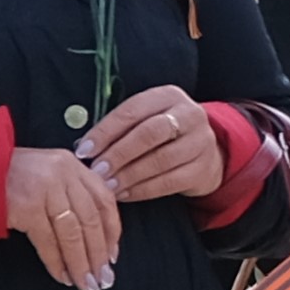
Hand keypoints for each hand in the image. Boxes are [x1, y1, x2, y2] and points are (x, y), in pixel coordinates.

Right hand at [1, 146, 123, 289]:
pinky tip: (62, 276)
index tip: (113, 255)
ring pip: (72, 234)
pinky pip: (48, 241)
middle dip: (99, 254)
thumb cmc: (8, 177)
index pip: (104, 200)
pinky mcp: (26, 207)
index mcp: (72, 165)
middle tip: (103, 278)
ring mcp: (45, 189)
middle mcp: (62, 174)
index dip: (112, 230)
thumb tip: (95, 236)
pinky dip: (57, 262)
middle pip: (91, 220)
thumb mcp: (47, 175)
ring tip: (85, 283)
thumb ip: (71, 194)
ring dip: (81, 263)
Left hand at [81, 84, 221, 202]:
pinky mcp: (203, 168)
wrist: (204, 152)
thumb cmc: (163, 135)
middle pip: (150, 133)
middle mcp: (189, 115)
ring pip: (160, 160)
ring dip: (129, 175)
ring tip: (107, 185)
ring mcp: (200, 142)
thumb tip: (85, 147)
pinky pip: (170, 182)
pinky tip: (125, 193)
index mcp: (168, 96)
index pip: (132, 110)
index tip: (84, 150)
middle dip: (119, 154)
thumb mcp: (147, 119)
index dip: (106, 131)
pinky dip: (143, 190)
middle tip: (97, 170)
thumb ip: (121, 128)